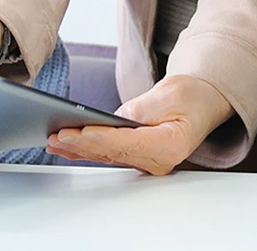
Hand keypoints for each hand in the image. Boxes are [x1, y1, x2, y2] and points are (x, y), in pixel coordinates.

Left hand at [45, 73, 233, 175]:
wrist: (202, 103)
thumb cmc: (190, 97)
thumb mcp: (168, 94)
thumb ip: (140, 109)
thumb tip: (113, 118)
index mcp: (170, 145)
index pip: (130, 143)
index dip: (103, 137)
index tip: (82, 131)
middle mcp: (158, 160)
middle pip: (113, 152)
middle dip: (83, 144)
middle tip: (58, 135)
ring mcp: (147, 162)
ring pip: (107, 156)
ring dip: (79, 149)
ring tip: (54, 141)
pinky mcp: (137, 157)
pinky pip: (109, 155)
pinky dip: (87, 150)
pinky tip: (66, 147)